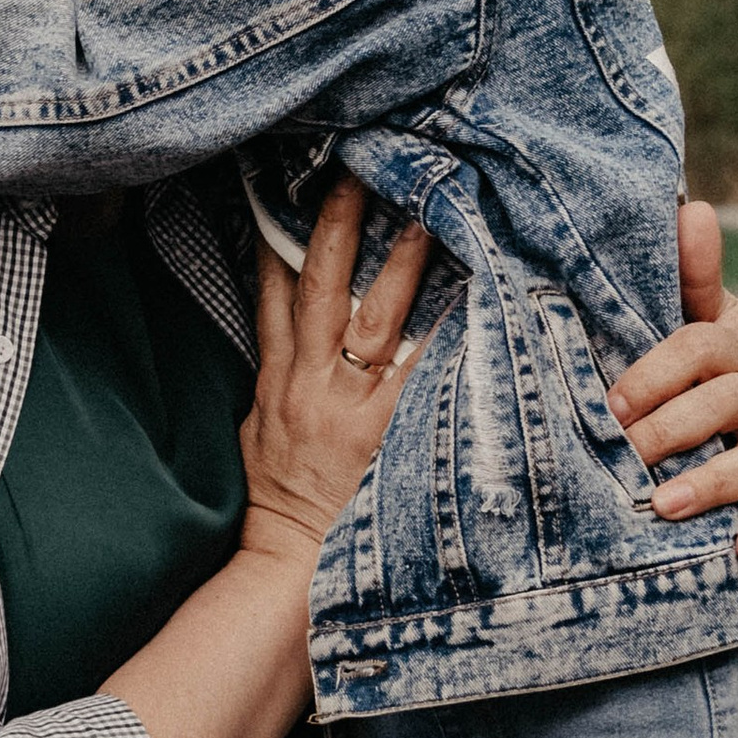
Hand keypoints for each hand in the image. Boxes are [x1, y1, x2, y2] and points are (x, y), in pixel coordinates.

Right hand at [238, 178, 431, 561]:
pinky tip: (477, 302)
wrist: (287, 566)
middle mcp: (312, 384)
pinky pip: (422, 378)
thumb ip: (279, 372)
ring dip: (399, 265)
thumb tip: (285, 318)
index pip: (275, 292)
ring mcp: (352, 409)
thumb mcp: (260, 427)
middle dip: (338, 227)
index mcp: (279, 380)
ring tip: (428, 214)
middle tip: (361, 170)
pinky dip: (446, 341)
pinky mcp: (389, 436)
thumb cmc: (281, 498)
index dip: (282, 234)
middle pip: (322, 288)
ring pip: (374, 321)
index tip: (295, 182)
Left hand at [605, 198, 737, 566]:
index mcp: (736, 339)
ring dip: (716, 481)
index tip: (613, 403)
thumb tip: (691, 206)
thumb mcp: (704, 316)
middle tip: (627, 454)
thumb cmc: (715, 365)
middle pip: (724, 403)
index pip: (699, 345)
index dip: (657, 372)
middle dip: (673, 430)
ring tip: (668, 507)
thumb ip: (690, 275)